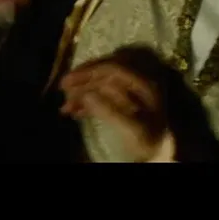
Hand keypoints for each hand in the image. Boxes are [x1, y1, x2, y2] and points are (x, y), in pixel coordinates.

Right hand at [60, 57, 175, 162]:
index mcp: (143, 82)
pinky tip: (74, 111)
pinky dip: (87, 101)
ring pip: (101, 83)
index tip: (69, 80)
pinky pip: (102, 94)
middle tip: (62, 88)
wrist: (156, 151)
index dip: (90, 70)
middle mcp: (136, 81)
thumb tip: (87, 95)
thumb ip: (111, 111)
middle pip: (105, 72)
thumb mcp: (132, 128)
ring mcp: (129, 89)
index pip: (113, 67)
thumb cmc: (147, 140)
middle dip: (83, 80)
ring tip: (65, 108)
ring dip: (82, 93)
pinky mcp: (122, 99)